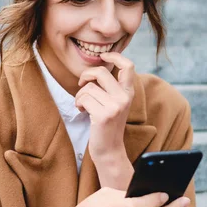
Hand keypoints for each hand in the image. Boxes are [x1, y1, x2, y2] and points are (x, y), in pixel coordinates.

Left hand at [75, 53, 135, 187]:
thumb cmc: (107, 125)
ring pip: (88, 87)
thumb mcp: (115, 103)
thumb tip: (98, 66)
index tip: (103, 56)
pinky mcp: (103, 115)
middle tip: (82, 84)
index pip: (128, 66)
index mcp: (129, 92)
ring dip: (80, 95)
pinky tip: (82, 112)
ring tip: (83, 105)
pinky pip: (83, 99)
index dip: (114, 55)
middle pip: (101, 71)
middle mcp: (125, 97)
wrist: (109, 150)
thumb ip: (111, 86)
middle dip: (86, 75)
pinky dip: (78, 104)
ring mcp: (115, 106)